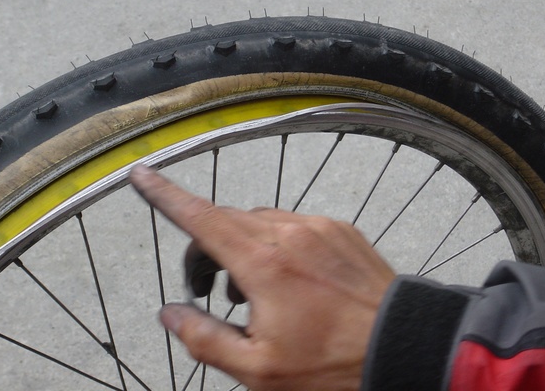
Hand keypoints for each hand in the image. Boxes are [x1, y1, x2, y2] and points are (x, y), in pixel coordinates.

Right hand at [130, 164, 395, 390]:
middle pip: (227, 220)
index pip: (201, 219)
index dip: (166, 196)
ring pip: (260, 221)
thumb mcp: (258, 368)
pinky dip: (278, 243)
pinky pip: (294, 224)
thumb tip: (170, 313)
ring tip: (255, 292)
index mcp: (263, 264)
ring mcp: (317, 226)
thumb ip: (204, 338)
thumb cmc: (333, 363)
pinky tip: (292, 279)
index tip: (142, 176)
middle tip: (209, 288)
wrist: (402, 345)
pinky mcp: (339, 228)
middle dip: (207, 247)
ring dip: (244, 247)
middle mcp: (289, 233)